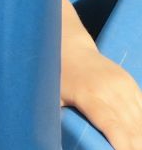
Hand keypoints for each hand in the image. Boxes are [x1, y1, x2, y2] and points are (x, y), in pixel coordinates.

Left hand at [61, 0, 141, 149]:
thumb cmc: (58, 76)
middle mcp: (109, 89)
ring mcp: (122, 84)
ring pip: (139, 119)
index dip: (121, 142)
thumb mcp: (54, 98)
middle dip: (134, 144)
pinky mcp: (130, 83)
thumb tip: (55, 139)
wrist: (70, 47)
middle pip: (129, 125)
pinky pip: (141, 108)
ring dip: (140, 137)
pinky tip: (139, 136)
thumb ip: (62, 119)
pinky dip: (141, 124)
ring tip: (136, 147)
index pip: (110, 123)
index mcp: (88, 94)